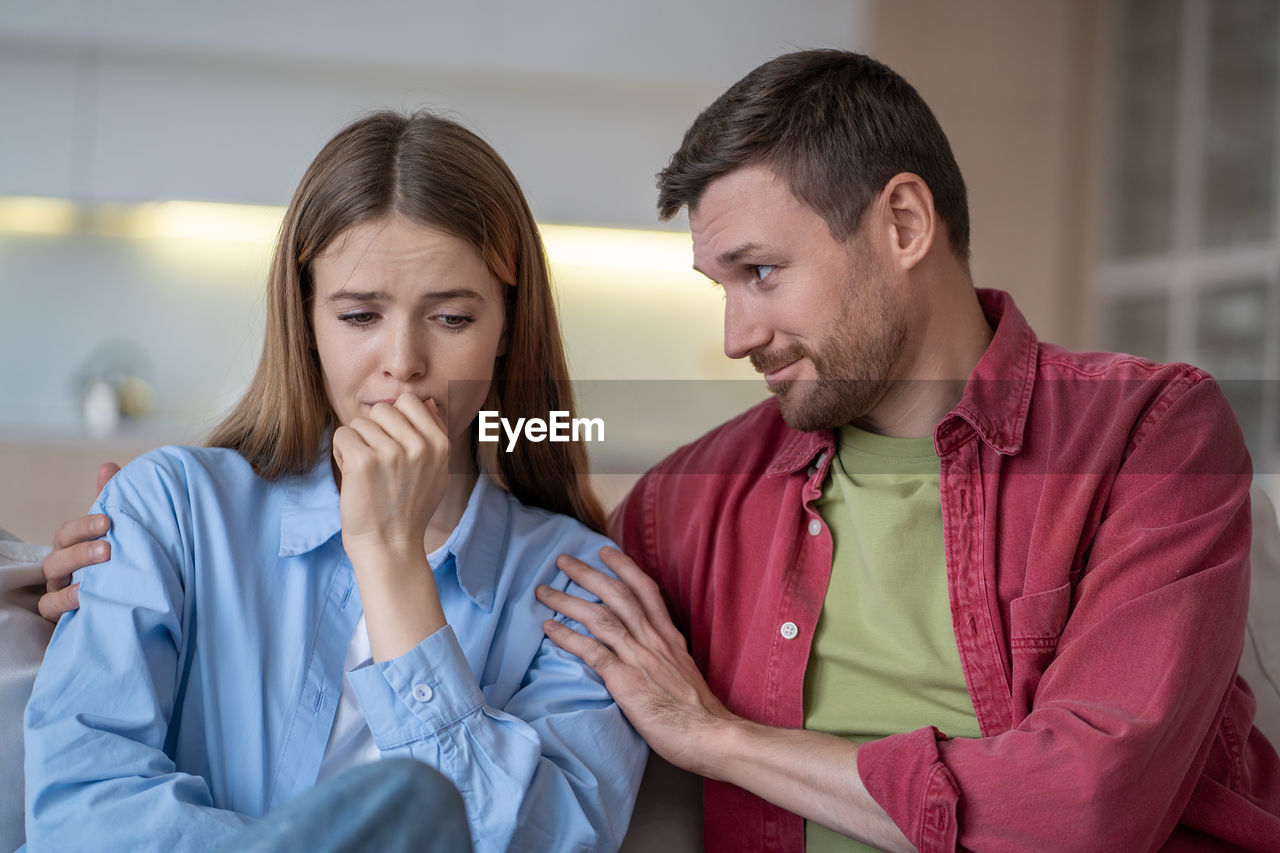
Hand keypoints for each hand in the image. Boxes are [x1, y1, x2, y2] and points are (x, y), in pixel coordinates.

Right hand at [38, 463, 119, 621]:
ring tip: (97, 576)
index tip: (108, 520)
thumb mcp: (117, 533)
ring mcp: (60, 592)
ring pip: (52, 583)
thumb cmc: (117, 562)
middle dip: (81, 551)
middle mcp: (63, 570)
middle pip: (57, 557)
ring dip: (74, 577)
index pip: (68, 533)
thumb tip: (108, 466)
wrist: (128, 604)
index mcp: (73, 548)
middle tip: (108, 548)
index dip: (84, 525)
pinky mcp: (64, 617)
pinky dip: (66, 602)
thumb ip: (111, 501)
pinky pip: (52, 609)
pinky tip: (87, 598)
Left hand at [331, 394, 450, 565]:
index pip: (410, 401)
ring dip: (356, 444)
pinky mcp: (363, 461)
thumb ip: (433, 435)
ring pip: (360, 423)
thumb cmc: (409, 509)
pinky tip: (353, 475)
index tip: (393, 444)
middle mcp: (419, 446)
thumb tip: (425, 401)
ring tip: (367, 472)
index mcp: (439, 444)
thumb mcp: (436, 471)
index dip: (395, 420)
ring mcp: (391, 452)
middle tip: (377, 462)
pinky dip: (341, 454)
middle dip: (373, 431)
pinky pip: (342, 435)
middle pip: (382, 409)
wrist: (389, 546)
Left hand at [536, 546, 739, 775]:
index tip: (606, 552)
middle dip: (588, 574)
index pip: (646, 591)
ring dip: (568, 601)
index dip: (625, 568)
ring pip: (600, 617)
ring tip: (544, 591)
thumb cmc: (698, 713)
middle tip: (564, 560)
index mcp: (669, 637)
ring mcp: (639, 658)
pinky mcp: (626, 680)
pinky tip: (549, 628)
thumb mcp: (684, 673)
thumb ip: (665, 659)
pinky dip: (568, 636)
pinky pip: (591, 651)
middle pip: (617, 595)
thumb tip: (649, 657)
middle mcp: (654, 640)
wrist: (711, 735)